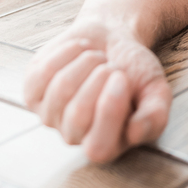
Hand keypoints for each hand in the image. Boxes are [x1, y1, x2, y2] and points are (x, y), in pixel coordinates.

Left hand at [22, 20, 170, 162]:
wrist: (111, 40)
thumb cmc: (134, 70)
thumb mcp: (155, 91)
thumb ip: (154, 115)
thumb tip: (135, 134)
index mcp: (107, 145)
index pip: (98, 147)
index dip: (109, 110)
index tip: (122, 76)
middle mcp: (74, 136)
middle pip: (77, 115)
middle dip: (98, 78)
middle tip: (111, 65)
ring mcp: (49, 116)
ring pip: (60, 89)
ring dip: (84, 61)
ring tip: (97, 57)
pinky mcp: (32, 92)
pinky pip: (43, 72)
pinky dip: (66, 52)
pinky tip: (78, 51)